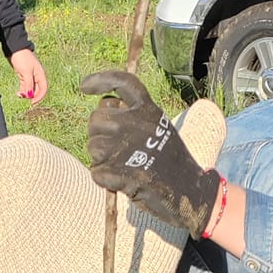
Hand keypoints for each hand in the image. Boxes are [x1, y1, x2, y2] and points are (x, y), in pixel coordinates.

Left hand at [9, 48, 47, 103]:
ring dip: (26, 94)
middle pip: (37, 91)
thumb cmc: (22, 58)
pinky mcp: (24, 76)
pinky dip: (22, 91)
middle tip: (26, 102)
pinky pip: (25, 86)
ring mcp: (30, 77)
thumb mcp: (26, 72)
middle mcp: (37, 77)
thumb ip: (28, 85)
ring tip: (19, 96)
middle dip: (32, 97)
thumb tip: (29, 96)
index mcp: (40, 75)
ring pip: (30, 89)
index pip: (43, 89)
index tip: (32, 102)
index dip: (39, 97)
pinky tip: (18, 93)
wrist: (14, 48)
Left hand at [80, 67, 219, 236]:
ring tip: (122, 166)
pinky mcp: (122, 172)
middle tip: (117, 150)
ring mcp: (127, 147)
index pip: (123, 82)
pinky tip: (121, 181)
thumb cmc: (169, 161)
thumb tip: (105, 108)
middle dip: (99, 134)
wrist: (188, 191)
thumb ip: (135, 115)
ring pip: (93, 147)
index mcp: (149, 110)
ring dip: (101, 159)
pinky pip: (96, 172)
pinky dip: (104, 179)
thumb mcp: (159, 127)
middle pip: (96, 119)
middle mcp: (137, 123)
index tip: (84, 86)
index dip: (101, 80)